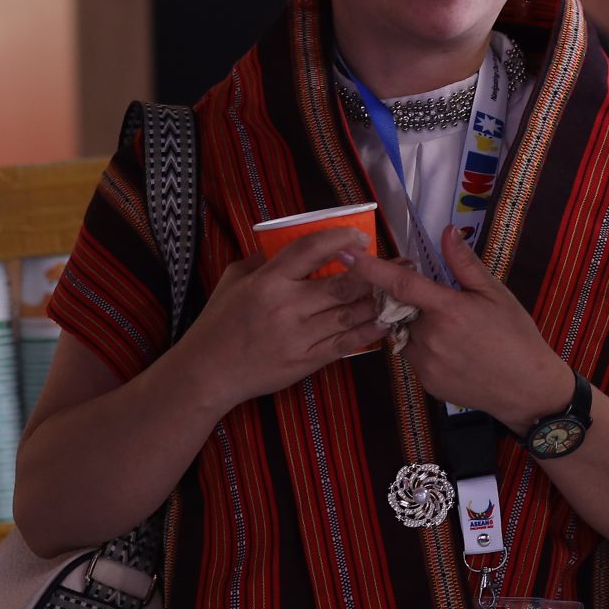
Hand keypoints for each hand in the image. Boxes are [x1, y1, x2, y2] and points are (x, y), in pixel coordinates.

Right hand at [172, 227, 383, 410]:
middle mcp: (286, 306)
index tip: (360, 237)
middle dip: (376, 272)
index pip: (312, 249)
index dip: (341, 239)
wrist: (208, 372)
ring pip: (350, 314)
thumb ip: (263, 259)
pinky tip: (386, 322)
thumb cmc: (218, 322)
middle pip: (342, 284)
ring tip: (400, 291)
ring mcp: (298, 336)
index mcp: (267, 280)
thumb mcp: (233, 280)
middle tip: (399, 264)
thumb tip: (290, 241)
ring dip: (379, 301)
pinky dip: (369, 332)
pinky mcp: (306, 360)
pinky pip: (346, 344)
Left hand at [342, 232, 572, 429]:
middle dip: (416, 305)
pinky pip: (414, 357)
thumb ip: (465, 264)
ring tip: (457, 335)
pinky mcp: (425, 382)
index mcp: (447, 310)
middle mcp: (429, 337)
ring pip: (406, 335)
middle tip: (450, 310)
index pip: (400, 284)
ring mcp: (425, 363)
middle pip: (403, 310)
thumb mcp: (496, 294)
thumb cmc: (516, 336)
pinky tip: (456, 353)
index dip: (371, 268)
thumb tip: (447, 232)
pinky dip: (427, 350)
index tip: (347, 254)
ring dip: (419, 328)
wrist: (526, 388)